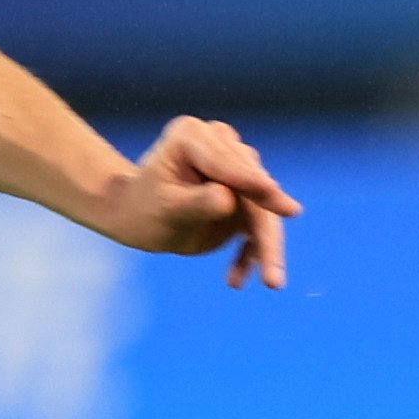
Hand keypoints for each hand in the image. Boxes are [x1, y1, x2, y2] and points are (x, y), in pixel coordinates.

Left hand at [100, 115, 297, 288]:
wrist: (136, 218)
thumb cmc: (142, 211)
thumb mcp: (165, 210)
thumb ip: (197, 202)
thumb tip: (228, 198)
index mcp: (193, 136)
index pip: (229, 166)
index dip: (254, 186)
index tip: (282, 203)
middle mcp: (220, 144)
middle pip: (254, 188)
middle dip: (267, 229)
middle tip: (278, 268)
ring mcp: (236, 167)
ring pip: (263, 209)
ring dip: (266, 247)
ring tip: (271, 282)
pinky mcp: (246, 192)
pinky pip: (258, 224)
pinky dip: (251, 252)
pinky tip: (235, 279)